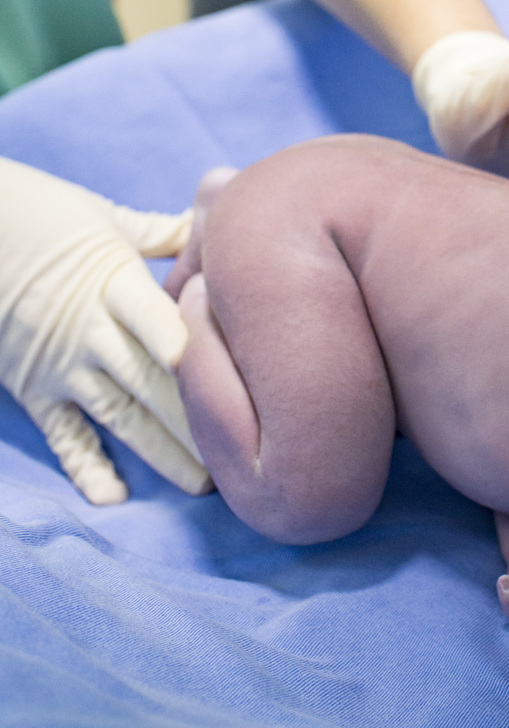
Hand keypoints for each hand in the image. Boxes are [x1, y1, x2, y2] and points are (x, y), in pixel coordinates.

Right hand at [0, 157, 210, 503]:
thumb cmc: (44, 217)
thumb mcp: (106, 219)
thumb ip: (166, 234)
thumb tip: (222, 221)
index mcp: (111, 284)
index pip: (149, 317)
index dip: (180, 343)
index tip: (211, 370)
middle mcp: (88, 331)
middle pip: (149, 380)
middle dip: (194, 419)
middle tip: (243, 453)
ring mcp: (59, 366)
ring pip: (119, 415)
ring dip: (161, 451)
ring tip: (202, 483)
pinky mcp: (33, 390)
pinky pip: (63, 435)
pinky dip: (84, 467)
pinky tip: (112, 497)